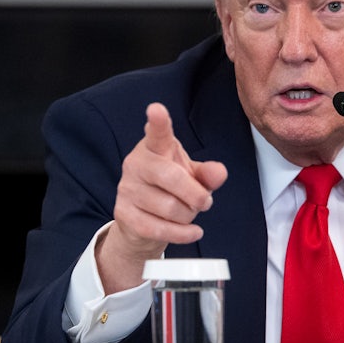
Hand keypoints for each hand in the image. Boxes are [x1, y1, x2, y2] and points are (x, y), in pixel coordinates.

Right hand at [96, 102, 227, 292]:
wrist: (145, 221)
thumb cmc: (172, 189)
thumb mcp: (194, 176)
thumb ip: (208, 173)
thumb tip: (220, 173)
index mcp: (155, 147)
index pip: (157, 132)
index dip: (158, 121)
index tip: (156, 109)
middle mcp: (137, 163)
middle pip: (172, 178)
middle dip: (196, 195)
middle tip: (205, 202)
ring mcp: (127, 188)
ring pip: (169, 207)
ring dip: (188, 215)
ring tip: (189, 213)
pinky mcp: (123, 214)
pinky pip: (158, 228)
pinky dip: (182, 233)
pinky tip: (192, 231)